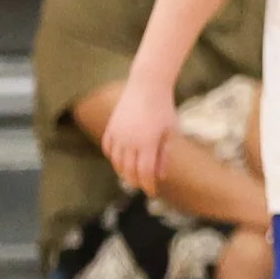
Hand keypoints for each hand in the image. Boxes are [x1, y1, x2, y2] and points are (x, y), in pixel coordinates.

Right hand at [100, 74, 179, 194]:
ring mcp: (117, 134)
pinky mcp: (110, 127)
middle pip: (129, 170)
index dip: (148, 185)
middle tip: (143, 186)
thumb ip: (165, 154)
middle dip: (136, 181)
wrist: (147, 86)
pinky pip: (108, 148)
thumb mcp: (171, 132)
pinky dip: (113, 158)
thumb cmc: (164, 108)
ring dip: (123, 172)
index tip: (152, 192)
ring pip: (116, 161)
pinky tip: (120, 161)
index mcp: (147, 143)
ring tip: (132, 176)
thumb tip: (161, 175)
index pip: (145, 172)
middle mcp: (129, 141)